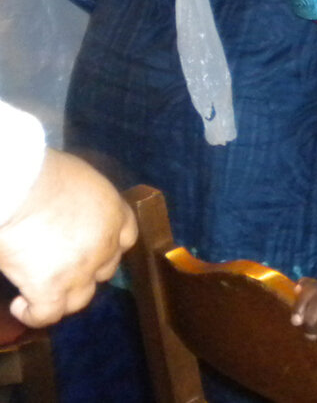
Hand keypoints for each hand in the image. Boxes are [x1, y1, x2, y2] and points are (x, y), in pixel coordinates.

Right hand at [0, 150, 136, 326]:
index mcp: (113, 213)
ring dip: (64, 296)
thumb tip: (71, 211)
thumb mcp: (80, 180)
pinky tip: (20, 305)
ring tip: (41, 289)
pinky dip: (34, 314)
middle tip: (62, 266)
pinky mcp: (49, 289)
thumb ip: (85, 203)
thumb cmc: (44, 173)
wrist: (20, 187)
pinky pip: (48, 314)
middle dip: (88, 269)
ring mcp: (79, 270)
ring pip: (81, 297)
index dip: (110, 246)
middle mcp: (104, 244)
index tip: (93, 247)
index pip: (126, 238)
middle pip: (106, 269)